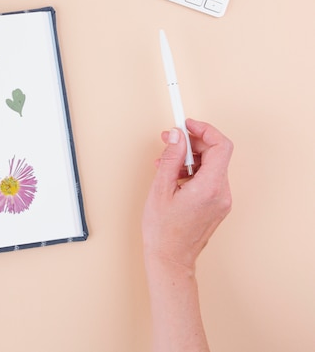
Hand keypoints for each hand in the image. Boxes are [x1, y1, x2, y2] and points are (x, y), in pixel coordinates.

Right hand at [143, 118, 232, 269]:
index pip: (220, 146)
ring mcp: (221, 201)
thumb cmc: (163, 231)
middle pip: (215, 154)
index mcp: (210, 187)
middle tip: (169, 140)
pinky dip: (192, 172)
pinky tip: (173, 178)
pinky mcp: (217, 206)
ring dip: (189, 159)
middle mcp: (221, 193)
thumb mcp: (161, 189)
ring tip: (165, 164)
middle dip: (192, 144)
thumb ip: (171, 158)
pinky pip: (209, 179)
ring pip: (211, 166)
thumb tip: (176, 136)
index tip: (187, 124)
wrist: (170, 259)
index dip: (204, 130)